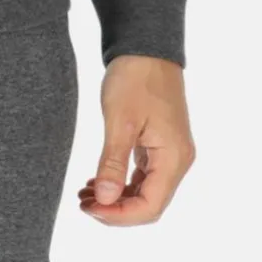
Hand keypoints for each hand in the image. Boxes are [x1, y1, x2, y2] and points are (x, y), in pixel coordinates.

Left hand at [78, 55, 196, 225]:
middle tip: (83, 204)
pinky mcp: (159, 144)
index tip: (89, 210)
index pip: (150, 206)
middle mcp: (177, 160)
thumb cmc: (135, 78)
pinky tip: (97, 181)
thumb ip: (112, 162)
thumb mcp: (119, 120)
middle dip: (116, 210)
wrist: (145, 46)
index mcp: (173, 158)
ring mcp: (170, 153)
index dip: (119, 215)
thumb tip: (104, 201)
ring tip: (86, 196)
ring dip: (117, 198)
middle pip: (149, 204)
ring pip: (145, 191)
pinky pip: (143, 175)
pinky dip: (121, 182)